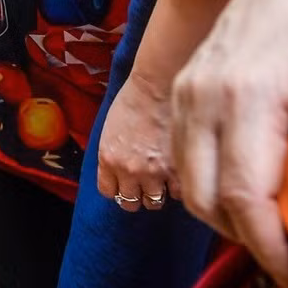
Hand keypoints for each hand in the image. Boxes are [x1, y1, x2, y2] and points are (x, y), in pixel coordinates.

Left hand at [96, 72, 175, 211]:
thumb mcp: (110, 128)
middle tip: (147, 183)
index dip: (118, 188)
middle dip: (138, 194)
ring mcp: (154, 173)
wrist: (159, 83)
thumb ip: (113, 154)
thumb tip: (119, 173)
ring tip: (165, 179)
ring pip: (155, 202)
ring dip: (159, 192)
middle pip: (131, 203)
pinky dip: (178, 186)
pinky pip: (177, 193)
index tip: (126, 184)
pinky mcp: (177, 171)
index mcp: (108, 158)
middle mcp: (128, 170)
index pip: (108, 192)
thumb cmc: (135, 98)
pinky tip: (179, 172)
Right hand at [171, 0, 287, 287]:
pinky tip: (246, 192)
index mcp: (247, 94)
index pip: (242, 194)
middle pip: (205, 197)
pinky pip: (182, 158)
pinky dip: (206, 187)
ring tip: (271, 230)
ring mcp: (186, 92)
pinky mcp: (182, 90)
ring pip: (187, 183)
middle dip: (244, 240)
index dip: (267, 246)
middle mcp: (203, 95)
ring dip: (223, 216)